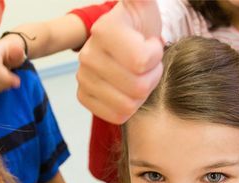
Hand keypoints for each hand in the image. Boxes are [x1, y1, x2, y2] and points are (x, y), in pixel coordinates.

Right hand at [76, 0, 163, 123]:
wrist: (129, 39)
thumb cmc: (142, 24)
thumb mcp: (144, 3)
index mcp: (104, 30)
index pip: (141, 61)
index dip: (155, 56)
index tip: (150, 44)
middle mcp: (87, 55)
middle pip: (137, 87)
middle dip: (151, 76)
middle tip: (147, 64)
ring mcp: (83, 77)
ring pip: (128, 105)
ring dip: (141, 93)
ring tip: (138, 75)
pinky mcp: (84, 96)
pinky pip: (116, 116)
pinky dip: (129, 107)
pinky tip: (128, 90)